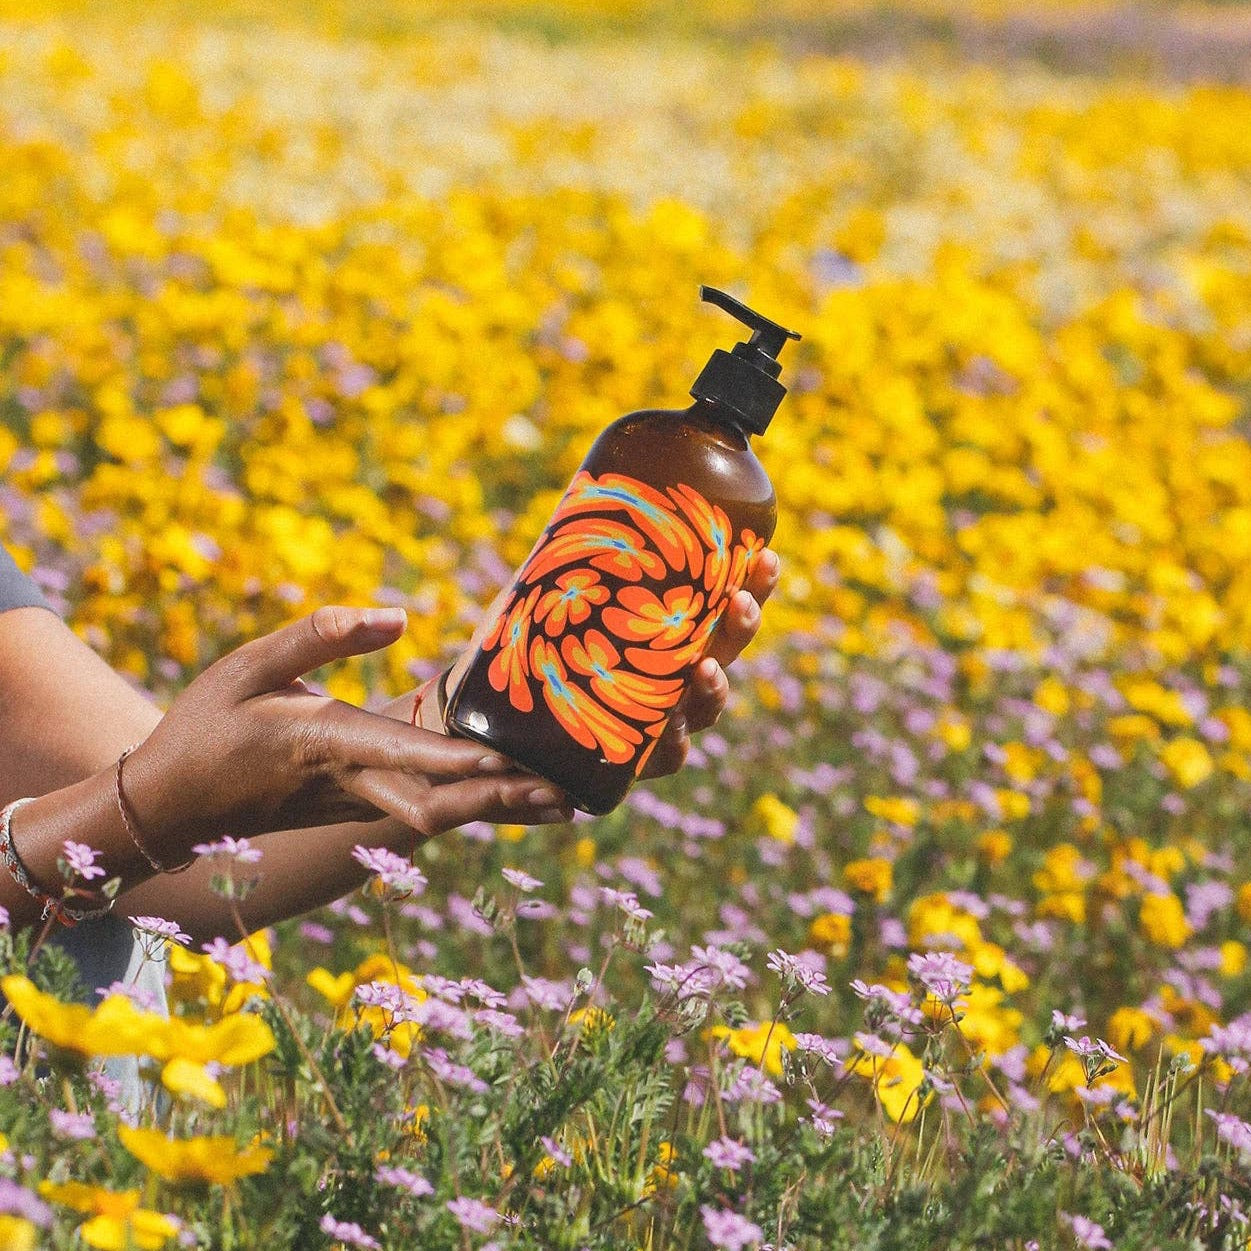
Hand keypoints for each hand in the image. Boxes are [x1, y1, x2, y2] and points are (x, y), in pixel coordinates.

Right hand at [121, 606, 569, 860]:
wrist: (172, 806)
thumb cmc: (207, 727)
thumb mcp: (248, 667)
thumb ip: (318, 637)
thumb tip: (399, 617)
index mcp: (323, 743)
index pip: (401, 755)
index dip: (457, 762)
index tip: (509, 761)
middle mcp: (352, 783)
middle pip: (440, 806)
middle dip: (504, 804)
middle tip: (571, 796)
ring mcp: (359, 804)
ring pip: (443, 816)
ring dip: (503, 811)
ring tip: (568, 802)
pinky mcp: (362, 807)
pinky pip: (431, 811)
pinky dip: (478, 806)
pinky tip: (518, 796)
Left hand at [408, 548, 781, 780]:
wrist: (484, 713)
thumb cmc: (525, 642)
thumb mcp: (543, 593)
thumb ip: (567, 557)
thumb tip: (582, 493)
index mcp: (669, 634)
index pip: (722, 606)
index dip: (753, 585)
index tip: (765, 555)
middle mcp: (673, 678)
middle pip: (726, 653)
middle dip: (742, 627)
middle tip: (741, 599)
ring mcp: (658, 720)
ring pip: (705, 708)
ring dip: (713, 688)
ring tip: (706, 670)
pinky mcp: (630, 760)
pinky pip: (662, 757)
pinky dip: (669, 744)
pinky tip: (667, 730)